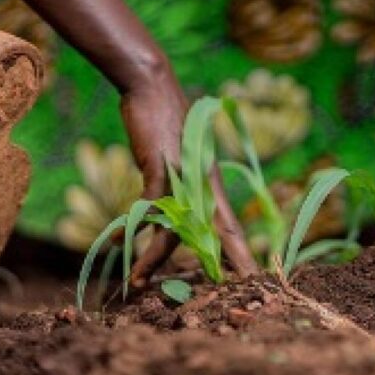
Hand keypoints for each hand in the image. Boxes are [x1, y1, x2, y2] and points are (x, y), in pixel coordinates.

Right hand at [120, 79, 256, 284]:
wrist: (152, 88)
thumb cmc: (164, 122)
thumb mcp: (177, 159)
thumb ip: (179, 185)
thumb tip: (172, 207)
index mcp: (210, 186)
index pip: (231, 226)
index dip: (243, 252)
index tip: (258, 276)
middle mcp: (202, 185)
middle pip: (222, 231)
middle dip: (236, 260)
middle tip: (252, 287)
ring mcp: (184, 177)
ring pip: (174, 230)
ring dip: (153, 260)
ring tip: (138, 284)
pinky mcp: (161, 168)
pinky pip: (148, 208)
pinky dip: (132, 228)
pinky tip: (117, 241)